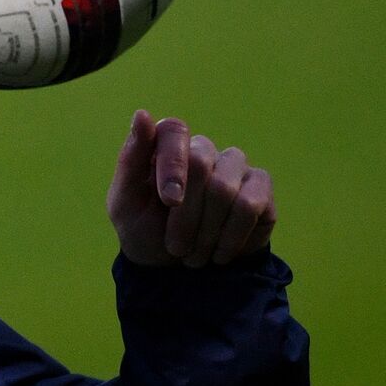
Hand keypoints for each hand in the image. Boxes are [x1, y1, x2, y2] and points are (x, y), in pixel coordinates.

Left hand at [107, 110, 276, 267]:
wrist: (176, 272)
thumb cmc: (145, 230)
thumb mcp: (125, 202)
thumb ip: (131, 160)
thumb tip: (143, 114)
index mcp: (167, 146)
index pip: (174, 130)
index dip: (172, 165)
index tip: (169, 201)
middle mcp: (203, 150)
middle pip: (200, 163)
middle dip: (184, 215)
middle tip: (175, 246)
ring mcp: (234, 166)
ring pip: (224, 188)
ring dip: (205, 232)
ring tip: (194, 255)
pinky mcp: (260, 187)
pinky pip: (250, 204)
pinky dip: (230, 236)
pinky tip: (220, 252)